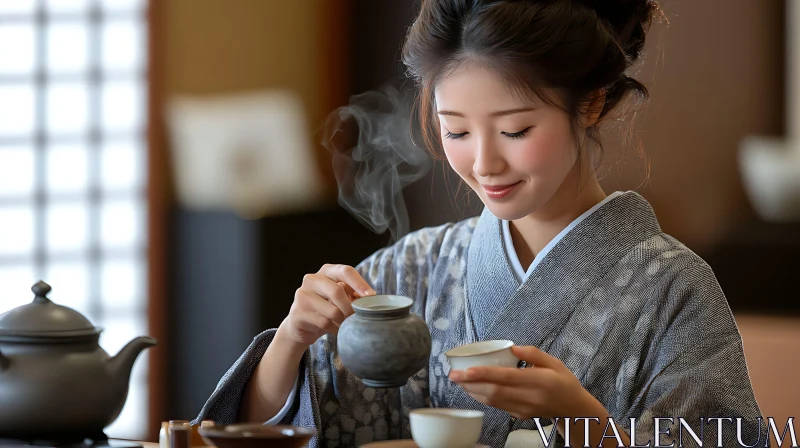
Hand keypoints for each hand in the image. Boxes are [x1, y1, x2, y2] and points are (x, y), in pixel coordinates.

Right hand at [278, 264, 375, 348]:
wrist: (300, 325)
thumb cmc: (326, 309)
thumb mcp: (340, 297)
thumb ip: (352, 294)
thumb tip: (371, 298)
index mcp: (326, 271)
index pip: (345, 271)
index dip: (360, 283)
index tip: (371, 296)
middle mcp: (312, 279)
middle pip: (337, 291)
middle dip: (351, 308)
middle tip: (357, 318)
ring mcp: (303, 295)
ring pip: (332, 310)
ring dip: (343, 321)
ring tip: (345, 325)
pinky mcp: (298, 312)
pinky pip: (324, 322)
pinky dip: (334, 329)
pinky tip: (334, 330)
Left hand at [448, 346, 589, 419]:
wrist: (575, 410)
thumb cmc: (564, 382)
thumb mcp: (555, 362)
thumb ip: (534, 354)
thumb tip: (513, 348)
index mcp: (540, 381)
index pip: (507, 378)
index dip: (484, 374)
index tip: (467, 370)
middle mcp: (530, 397)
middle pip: (494, 392)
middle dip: (470, 383)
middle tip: (453, 375)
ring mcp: (524, 409)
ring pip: (493, 401)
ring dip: (473, 391)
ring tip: (459, 381)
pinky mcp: (520, 416)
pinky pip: (497, 406)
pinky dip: (482, 397)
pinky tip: (473, 389)